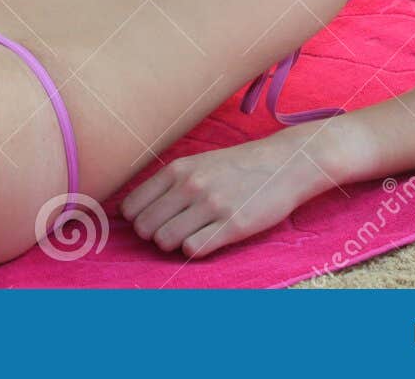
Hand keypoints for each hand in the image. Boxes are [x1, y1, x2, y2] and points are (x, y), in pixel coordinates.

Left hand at [120, 133, 327, 258]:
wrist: (283, 164)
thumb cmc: (236, 167)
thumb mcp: (197, 164)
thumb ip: (168, 184)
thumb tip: (133, 211)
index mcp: (177, 169)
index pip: (131, 206)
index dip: (137, 219)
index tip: (151, 221)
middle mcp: (190, 185)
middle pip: (144, 227)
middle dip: (153, 235)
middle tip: (171, 231)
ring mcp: (211, 205)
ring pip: (164, 240)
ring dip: (172, 244)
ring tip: (188, 235)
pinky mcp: (232, 225)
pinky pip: (193, 249)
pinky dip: (193, 249)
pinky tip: (206, 239)